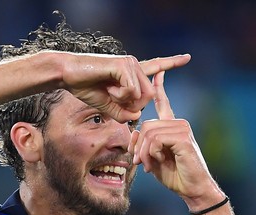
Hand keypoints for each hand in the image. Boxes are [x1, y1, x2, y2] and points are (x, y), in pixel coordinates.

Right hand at [61, 53, 190, 122]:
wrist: (68, 75)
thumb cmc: (85, 88)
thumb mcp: (107, 107)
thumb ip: (123, 113)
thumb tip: (137, 117)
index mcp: (131, 73)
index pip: (156, 67)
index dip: (171, 62)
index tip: (187, 58)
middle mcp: (134, 66)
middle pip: (150, 96)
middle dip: (134, 107)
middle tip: (115, 101)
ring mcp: (130, 64)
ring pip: (143, 95)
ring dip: (125, 102)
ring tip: (109, 93)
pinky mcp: (124, 65)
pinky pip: (132, 90)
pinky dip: (120, 96)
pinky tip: (109, 89)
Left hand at [129, 71, 223, 207]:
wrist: (193, 189)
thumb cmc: (175, 175)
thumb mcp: (152, 158)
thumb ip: (142, 144)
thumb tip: (133, 135)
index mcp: (172, 127)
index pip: (164, 103)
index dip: (159, 87)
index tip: (157, 72)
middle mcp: (179, 124)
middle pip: (145, 124)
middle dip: (137, 146)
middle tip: (138, 162)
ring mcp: (182, 129)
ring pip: (149, 133)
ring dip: (143, 153)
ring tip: (147, 166)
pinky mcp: (183, 138)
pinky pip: (156, 140)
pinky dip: (150, 153)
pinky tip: (156, 163)